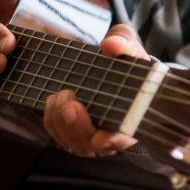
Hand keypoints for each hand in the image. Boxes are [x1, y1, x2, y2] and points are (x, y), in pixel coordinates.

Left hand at [42, 24, 147, 157]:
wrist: (119, 76)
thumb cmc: (130, 66)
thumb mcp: (131, 49)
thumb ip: (125, 44)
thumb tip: (111, 44)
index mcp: (136, 118)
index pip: (127, 136)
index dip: (114, 140)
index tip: (101, 138)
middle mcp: (115, 136)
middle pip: (93, 146)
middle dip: (77, 127)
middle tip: (70, 102)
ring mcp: (94, 139)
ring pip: (74, 143)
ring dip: (61, 122)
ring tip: (61, 95)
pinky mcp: (75, 135)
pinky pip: (59, 136)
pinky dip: (53, 120)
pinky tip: (54, 100)